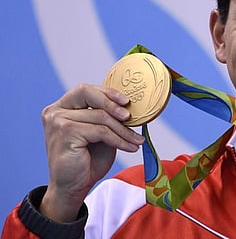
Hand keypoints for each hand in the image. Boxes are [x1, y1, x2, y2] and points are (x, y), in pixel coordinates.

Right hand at [39, 84, 143, 221]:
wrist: (72, 188)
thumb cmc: (87, 160)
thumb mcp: (100, 132)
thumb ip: (107, 117)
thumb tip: (129, 105)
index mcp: (62, 107)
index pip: (86, 90)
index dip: (108, 92)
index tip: (127, 101)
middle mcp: (56, 111)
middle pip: (88, 94)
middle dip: (112, 103)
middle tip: (130, 116)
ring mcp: (58, 121)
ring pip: (100, 116)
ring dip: (123, 130)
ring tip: (136, 140)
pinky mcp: (65, 133)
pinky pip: (101, 131)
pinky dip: (119, 139)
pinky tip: (129, 147)